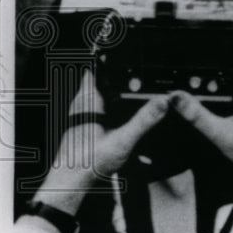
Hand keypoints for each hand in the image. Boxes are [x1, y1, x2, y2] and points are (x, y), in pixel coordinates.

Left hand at [38, 71, 168, 213]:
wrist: (69, 184)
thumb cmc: (89, 163)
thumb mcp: (123, 141)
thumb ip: (144, 120)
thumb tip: (163, 101)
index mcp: (89, 101)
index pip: (95, 68)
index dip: (108, 57)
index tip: (124, 47)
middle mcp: (82, 104)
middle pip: (99, 78)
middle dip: (118, 73)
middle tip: (140, 68)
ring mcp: (81, 115)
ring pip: (98, 92)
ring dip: (114, 89)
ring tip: (137, 87)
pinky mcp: (83, 124)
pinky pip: (98, 106)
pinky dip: (111, 103)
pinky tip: (125, 111)